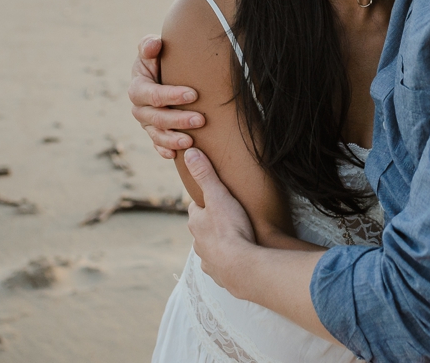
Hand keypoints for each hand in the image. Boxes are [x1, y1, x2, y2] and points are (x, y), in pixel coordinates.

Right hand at [129, 35, 204, 158]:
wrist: (161, 75)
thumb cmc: (158, 61)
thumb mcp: (151, 51)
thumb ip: (149, 46)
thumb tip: (154, 45)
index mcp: (138, 88)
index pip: (153, 95)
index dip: (172, 95)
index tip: (194, 94)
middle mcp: (139, 109)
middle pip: (156, 118)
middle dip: (178, 120)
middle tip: (201, 119)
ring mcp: (146, 124)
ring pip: (157, 135)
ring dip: (173, 139)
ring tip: (191, 141)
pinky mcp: (153, 134)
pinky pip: (157, 145)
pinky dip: (164, 150)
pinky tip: (175, 155)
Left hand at [182, 148, 258, 267]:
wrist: (241, 267)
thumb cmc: (230, 229)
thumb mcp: (218, 196)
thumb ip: (205, 175)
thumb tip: (188, 153)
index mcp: (196, 222)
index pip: (195, 208)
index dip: (204, 202)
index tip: (213, 197)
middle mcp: (198, 243)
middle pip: (202, 230)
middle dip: (212, 224)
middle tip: (228, 219)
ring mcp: (208, 260)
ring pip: (210, 249)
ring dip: (219, 244)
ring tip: (235, 240)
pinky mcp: (220, 275)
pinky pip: (221, 267)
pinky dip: (227, 262)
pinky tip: (237, 260)